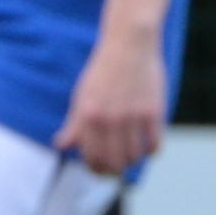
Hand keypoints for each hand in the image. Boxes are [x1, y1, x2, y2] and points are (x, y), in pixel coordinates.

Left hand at [54, 31, 166, 175]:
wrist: (129, 44)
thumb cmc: (103, 71)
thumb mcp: (82, 96)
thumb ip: (73, 124)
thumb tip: (61, 146)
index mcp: (89, 115)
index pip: (92, 158)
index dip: (96, 169)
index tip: (100, 169)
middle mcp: (110, 118)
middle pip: (114, 163)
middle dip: (114, 171)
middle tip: (116, 168)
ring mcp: (133, 116)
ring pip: (134, 157)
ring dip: (132, 160)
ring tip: (131, 154)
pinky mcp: (153, 112)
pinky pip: (155, 145)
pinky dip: (151, 151)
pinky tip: (146, 144)